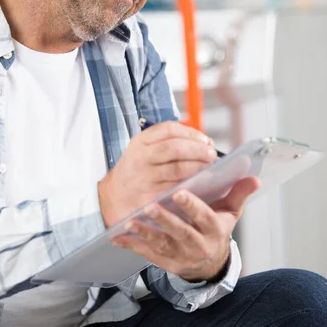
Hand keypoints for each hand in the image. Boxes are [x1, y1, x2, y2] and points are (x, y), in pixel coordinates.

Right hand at [98, 121, 216, 227]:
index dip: (192, 133)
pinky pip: (175, 188)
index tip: (205, 140)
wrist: (114, 197)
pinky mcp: (150, 196)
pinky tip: (199, 183)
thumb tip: (205, 143)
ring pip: (178, 169)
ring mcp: (144, 178)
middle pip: (175, 148)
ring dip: (198, 167)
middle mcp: (141, 158)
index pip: (169, 130)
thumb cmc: (136, 170)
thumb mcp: (143, 149)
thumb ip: (167, 142)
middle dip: (198, 150)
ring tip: (209, 167)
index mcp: (140, 142)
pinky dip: (190, 184)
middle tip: (211, 154)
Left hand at [111, 176, 259, 281]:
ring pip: (162, 245)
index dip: (192, 207)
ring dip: (146, 233)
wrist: (210, 264)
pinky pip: (148, 255)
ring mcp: (181, 256)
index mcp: (214, 230)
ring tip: (130, 222)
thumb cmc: (217, 230)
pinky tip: (118, 237)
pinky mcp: (166, 263)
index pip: (204, 218)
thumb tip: (253, 177)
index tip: (179, 193)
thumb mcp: (230, 213)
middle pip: (182, 233)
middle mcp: (198, 245)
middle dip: (166, 220)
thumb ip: (239, 193)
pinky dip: (132, 246)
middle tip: (150, 206)